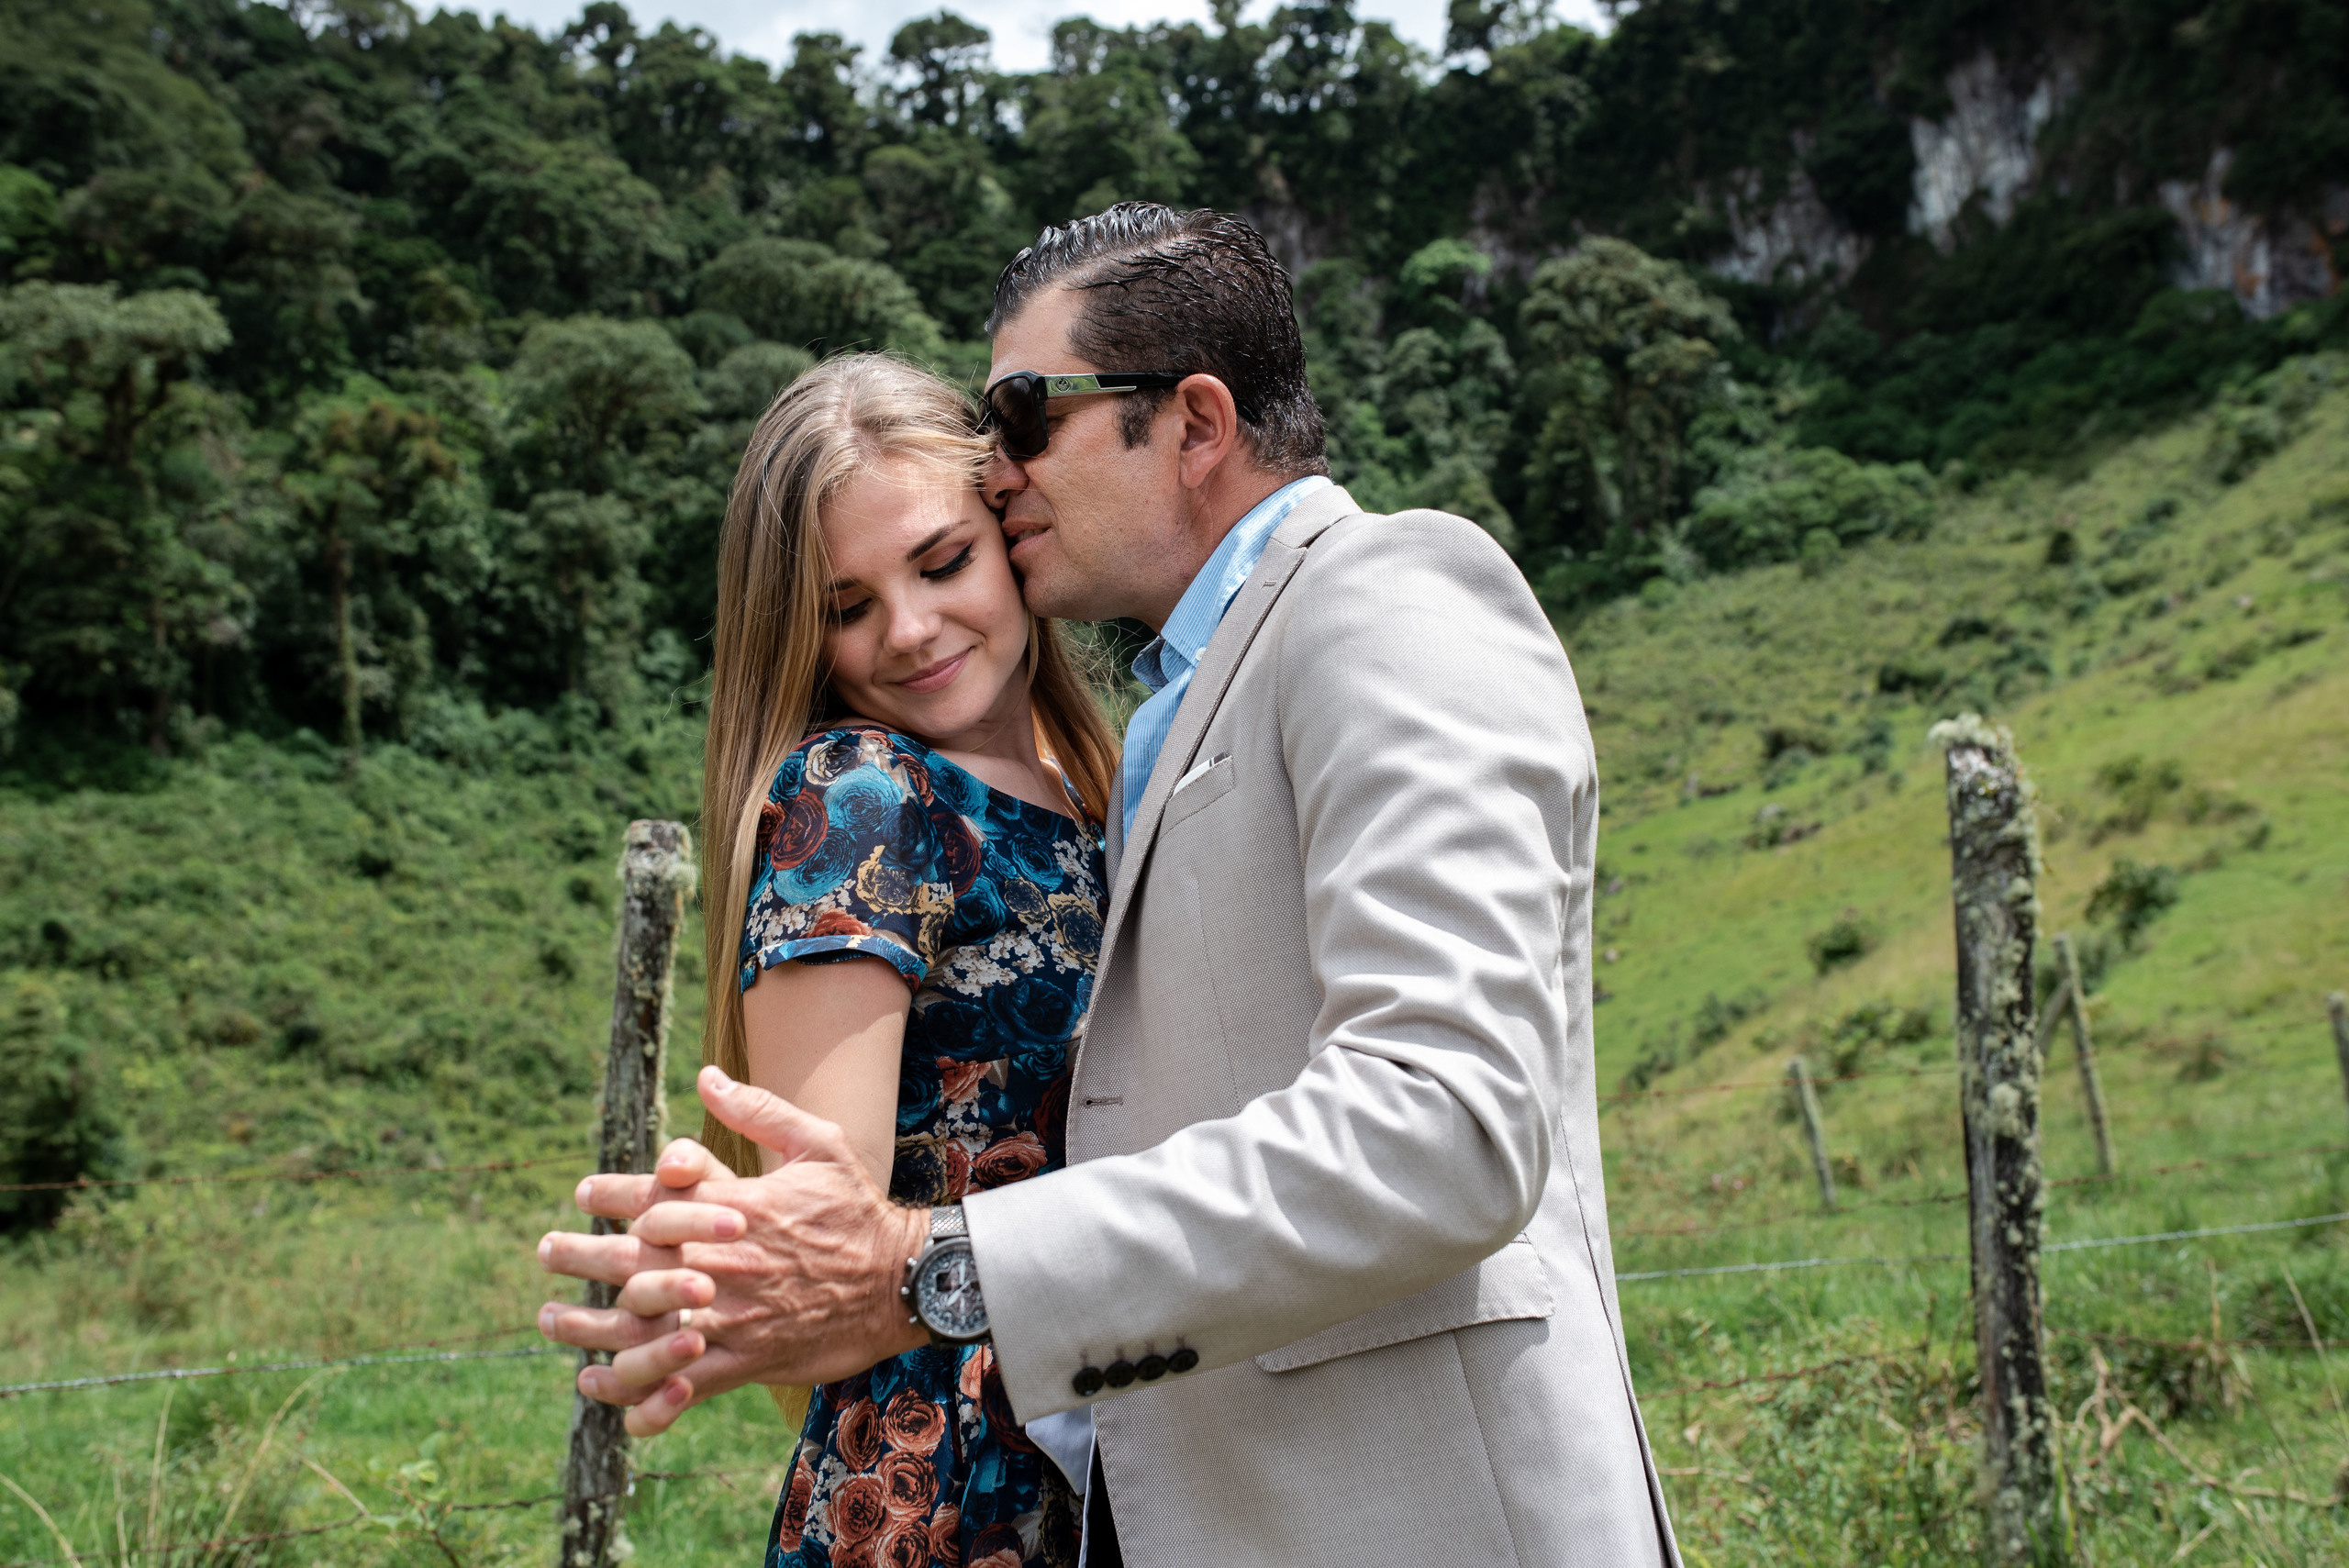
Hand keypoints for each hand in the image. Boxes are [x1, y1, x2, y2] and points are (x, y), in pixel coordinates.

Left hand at [535, 1066, 928, 1436]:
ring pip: (642, 1325)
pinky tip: (599, 1382)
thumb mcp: (819, 1144)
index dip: (611, 1193)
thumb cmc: (858, 1209)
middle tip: (545, 1251)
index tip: (583, 1192)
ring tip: (552, 1320)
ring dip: (587, 1325)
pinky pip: (678, 1381)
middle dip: (579, 1256)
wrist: (901, 1282)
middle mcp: (723, 1260)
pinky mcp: (746, 1360)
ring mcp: (732, 1315)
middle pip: (631, 1260)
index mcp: (734, 1206)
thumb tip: (705, 1076)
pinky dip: (635, 1386)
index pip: (654, 1195)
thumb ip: (758, 1110)